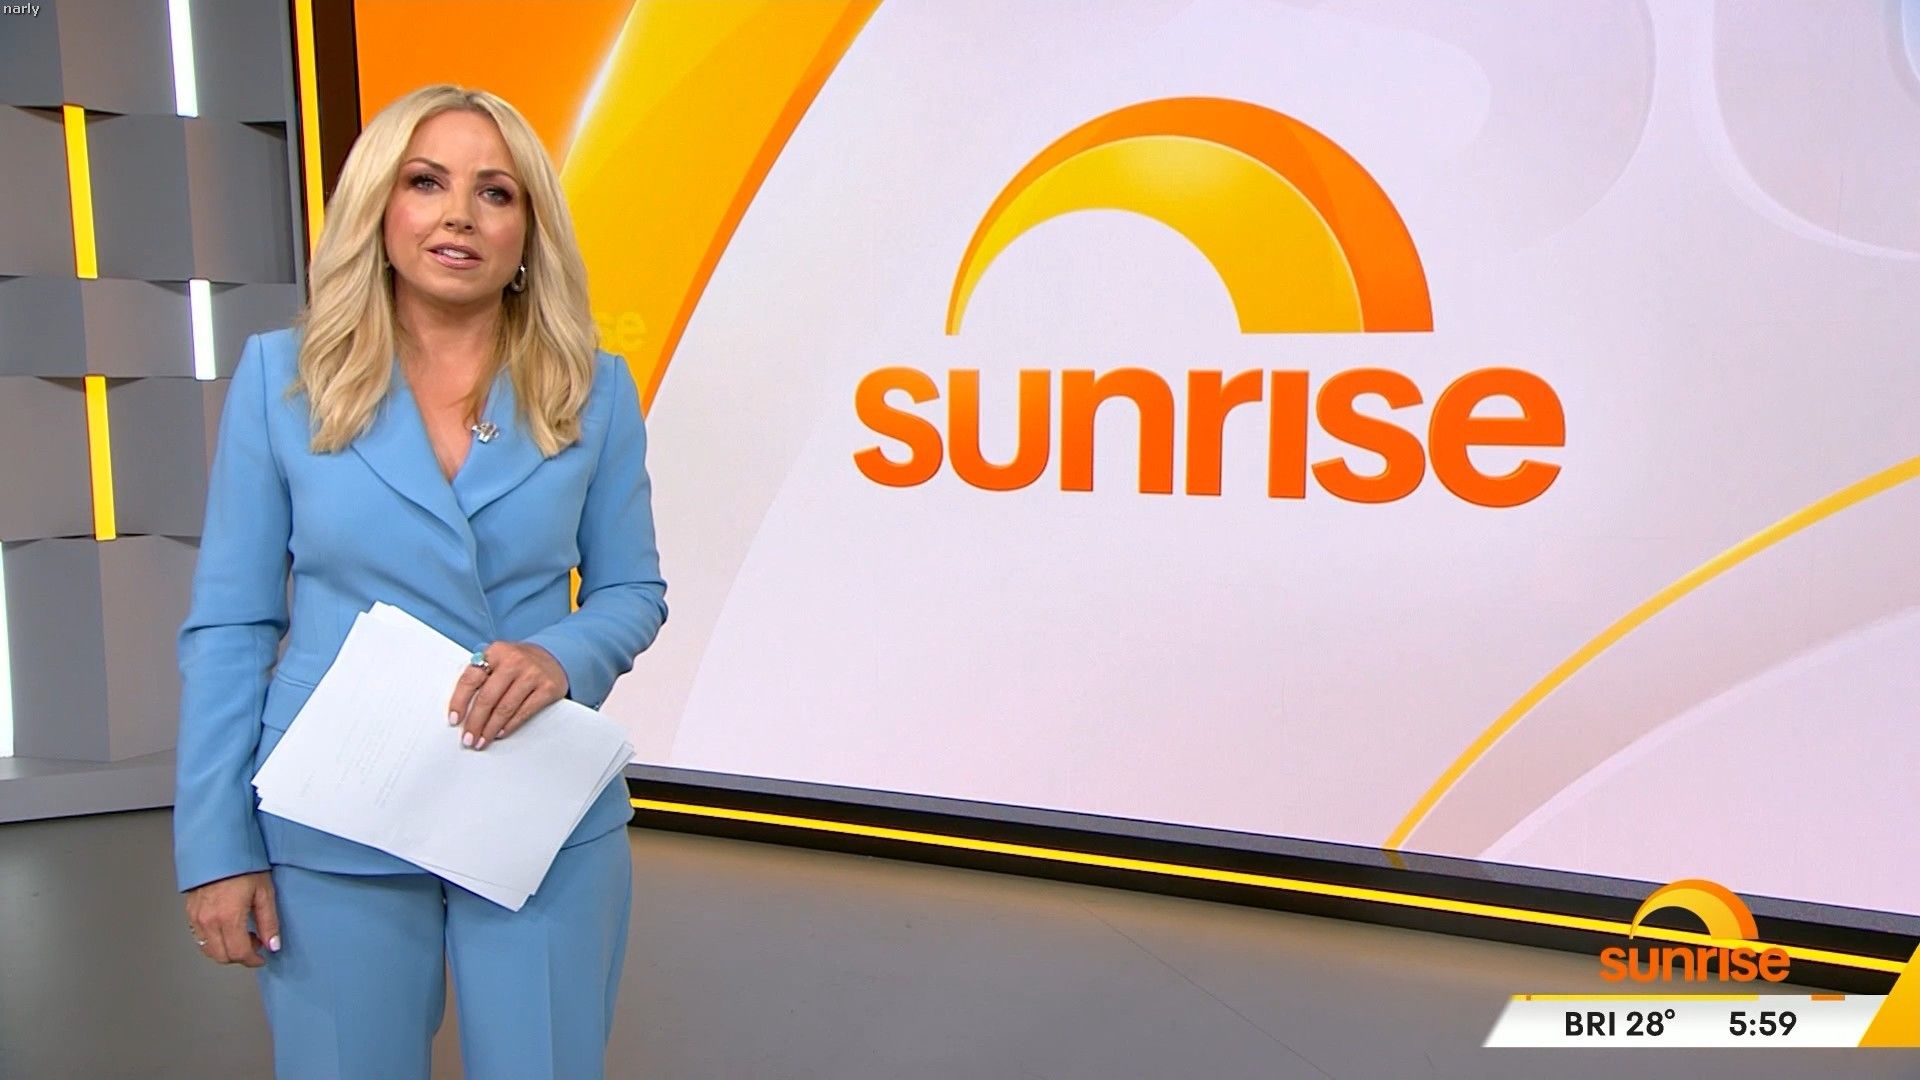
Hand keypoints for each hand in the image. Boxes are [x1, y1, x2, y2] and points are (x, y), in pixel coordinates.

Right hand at [185, 870, 279, 966]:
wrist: (219, 849)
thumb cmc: (243, 865)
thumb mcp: (264, 892)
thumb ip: (268, 922)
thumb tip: (272, 944)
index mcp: (228, 917)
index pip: (238, 953)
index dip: (252, 960)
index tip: (261, 958)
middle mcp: (209, 920)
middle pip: (222, 956)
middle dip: (240, 956)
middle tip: (255, 943)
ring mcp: (197, 917)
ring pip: (209, 949)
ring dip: (226, 950)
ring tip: (242, 934)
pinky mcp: (190, 913)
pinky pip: (200, 937)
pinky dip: (214, 941)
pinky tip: (227, 928)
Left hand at [449, 640, 568, 749]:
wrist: (554, 656)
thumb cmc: (518, 663)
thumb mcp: (498, 659)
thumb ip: (480, 676)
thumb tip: (462, 710)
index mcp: (496, 651)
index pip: (471, 679)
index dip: (459, 702)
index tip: (454, 720)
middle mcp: (514, 661)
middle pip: (487, 698)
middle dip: (475, 723)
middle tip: (468, 739)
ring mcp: (533, 674)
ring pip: (505, 708)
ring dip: (490, 729)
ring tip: (482, 741)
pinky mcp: (548, 688)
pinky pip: (524, 712)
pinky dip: (510, 725)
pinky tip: (501, 733)